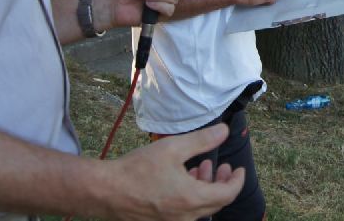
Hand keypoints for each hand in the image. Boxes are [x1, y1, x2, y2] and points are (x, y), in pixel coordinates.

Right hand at [105, 124, 245, 220]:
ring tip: (200, 167)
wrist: (105, 191)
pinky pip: (184, 212)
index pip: (227, 194)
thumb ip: (202, 140)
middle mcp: (185, 217)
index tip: (238, 169)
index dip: (237, 181)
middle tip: (222, 167)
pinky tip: (182, 178)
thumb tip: (224, 131)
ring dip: (205, 187)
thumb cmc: (138, 169)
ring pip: (199, 208)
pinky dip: (190, 196)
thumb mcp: (173, 148)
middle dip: (222, 183)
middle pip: (215, 203)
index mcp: (192, 199)